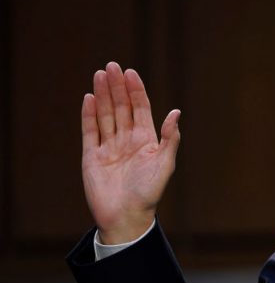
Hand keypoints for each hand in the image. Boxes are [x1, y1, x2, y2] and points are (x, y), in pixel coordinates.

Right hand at [81, 62, 180, 244]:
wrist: (126, 217)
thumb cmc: (149, 193)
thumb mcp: (165, 164)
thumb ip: (170, 138)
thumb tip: (176, 112)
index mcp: (146, 140)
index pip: (140, 108)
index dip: (135, 90)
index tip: (130, 72)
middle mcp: (127, 140)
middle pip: (121, 107)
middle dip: (117, 87)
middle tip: (112, 66)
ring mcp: (109, 147)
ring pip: (105, 115)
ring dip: (103, 95)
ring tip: (100, 75)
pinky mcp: (92, 157)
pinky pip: (89, 132)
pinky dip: (89, 115)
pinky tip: (90, 98)